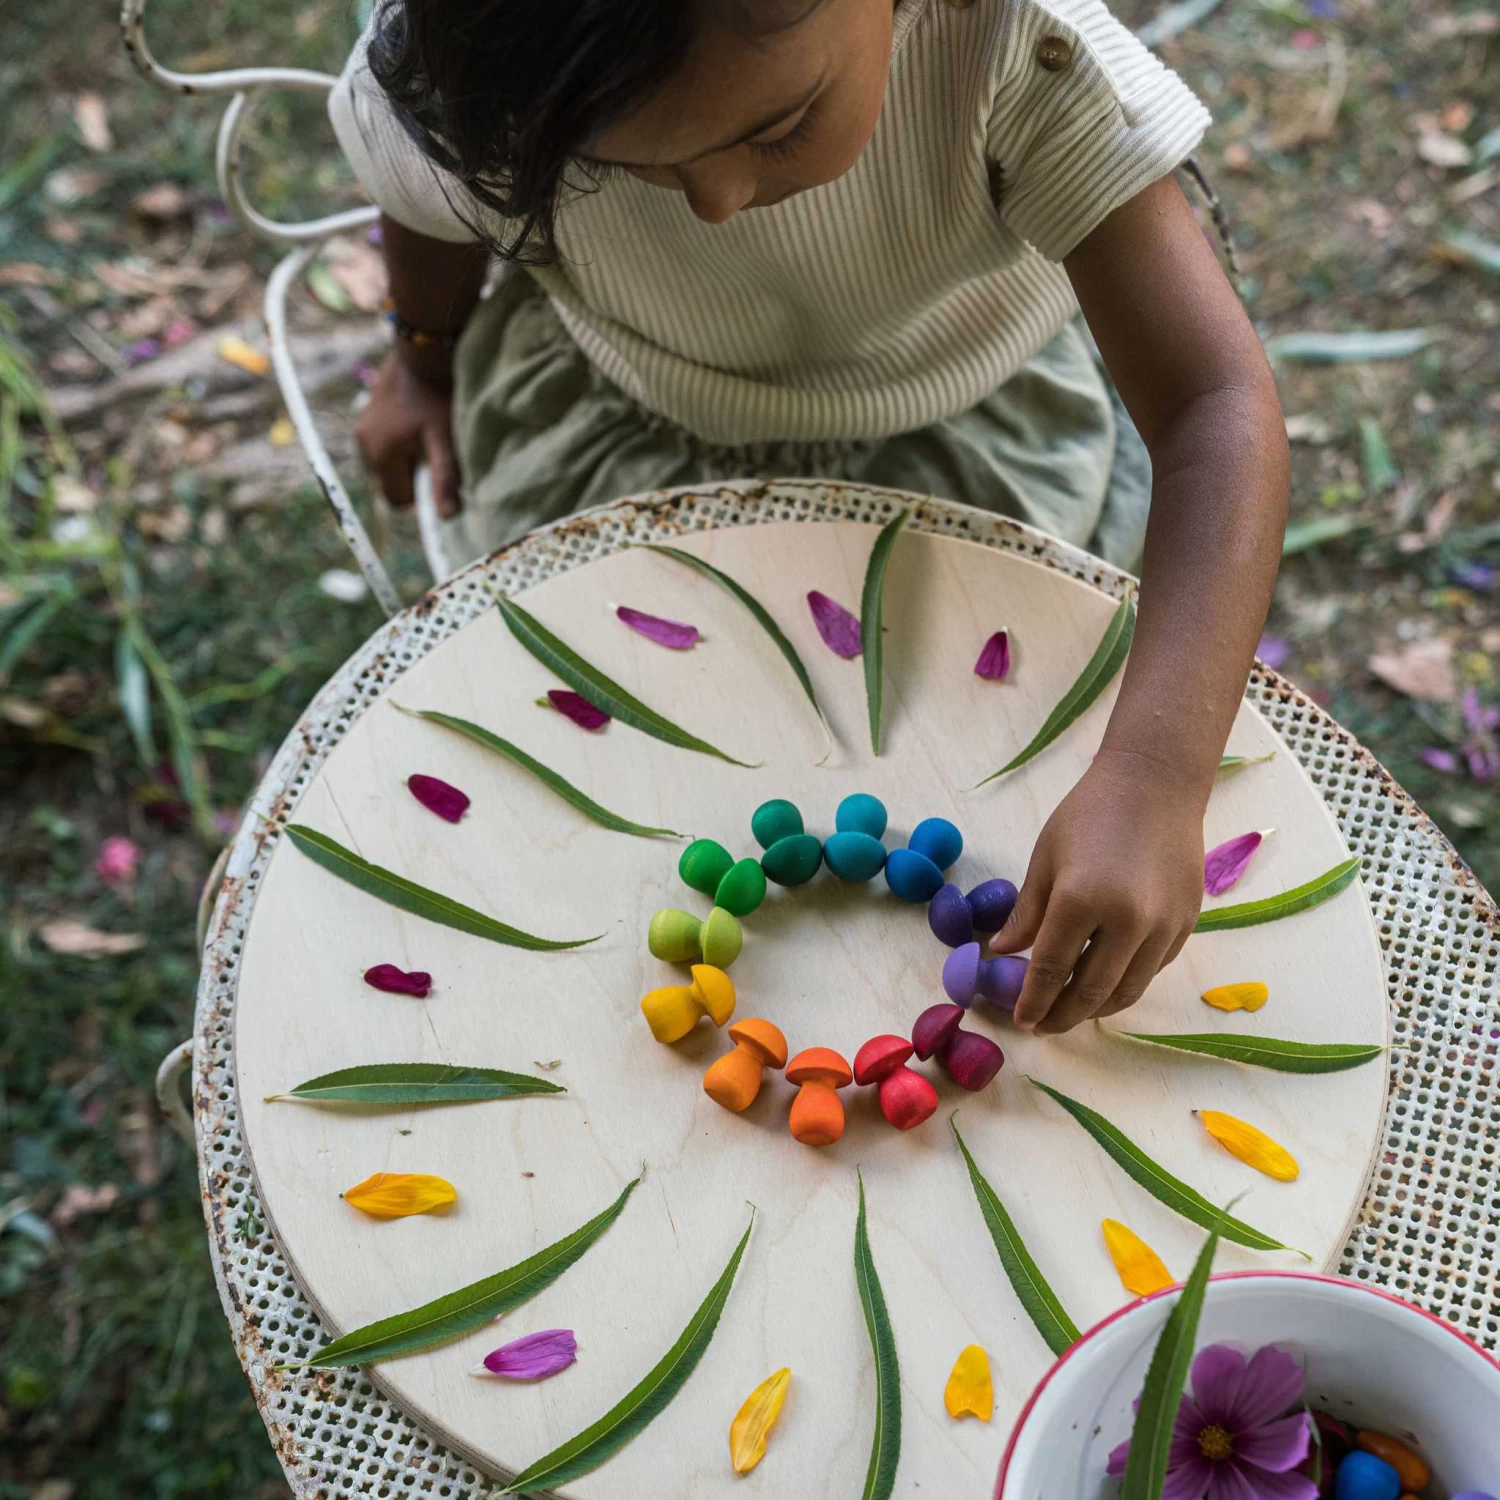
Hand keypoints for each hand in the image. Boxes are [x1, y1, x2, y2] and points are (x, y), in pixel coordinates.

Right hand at [355, 351, 462, 516]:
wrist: (423, 352)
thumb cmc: (438, 396)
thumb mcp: (445, 440)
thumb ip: (444, 478)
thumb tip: (447, 517)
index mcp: (381, 455)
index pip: (396, 500)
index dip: (420, 497)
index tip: (437, 478)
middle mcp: (365, 443)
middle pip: (390, 481)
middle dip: (413, 476)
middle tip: (435, 453)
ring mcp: (363, 426)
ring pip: (388, 462)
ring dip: (407, 459)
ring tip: (427, 436)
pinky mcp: (367, 413)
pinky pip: (384, 443)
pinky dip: (400, 442)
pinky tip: (417, 422)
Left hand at [988, 751, 1205, 1034]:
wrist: (1156, 785)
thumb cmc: (1090, 814)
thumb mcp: (1046, 859)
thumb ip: (1027, 913)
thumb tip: (1002, 953)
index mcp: (1081, 900)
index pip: (1052, 970)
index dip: (1034, 1000)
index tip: (1021, 1019)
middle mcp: (1128, 920)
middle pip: (1092, 991)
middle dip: (1063, 1016)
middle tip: (1043, 1026)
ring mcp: (1163, 926)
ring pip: (1128, 990)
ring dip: (1097, 1008)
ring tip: (1073, 1011)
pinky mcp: (1186, 924)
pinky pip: (1152, 969)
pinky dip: (1127, 983)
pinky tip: (1106, 983)